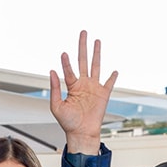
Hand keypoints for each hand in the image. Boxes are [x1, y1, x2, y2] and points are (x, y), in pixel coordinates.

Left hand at [49, 31, 117, 155]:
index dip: (66, 62)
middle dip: (83, 46)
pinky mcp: (103, 95)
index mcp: (72, 86)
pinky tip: (114, 71)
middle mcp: (83, 84)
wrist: (81, 134)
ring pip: (96, 66)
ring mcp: (94, 88)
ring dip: (97, 53)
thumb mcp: (56, 106)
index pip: (69, 70)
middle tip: (83, 33)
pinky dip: (112, 77)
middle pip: (83, 61)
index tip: (63, 54)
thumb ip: (54, 89)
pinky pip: (109, 83)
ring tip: (97, 41)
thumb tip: (52, 71)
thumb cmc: (68, 123)